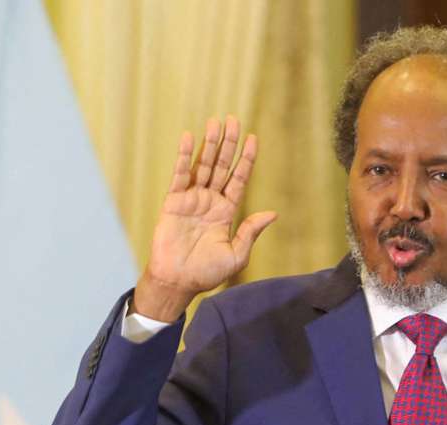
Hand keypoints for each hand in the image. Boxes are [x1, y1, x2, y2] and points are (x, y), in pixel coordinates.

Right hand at [133, 116, 277, 320]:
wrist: (178, 281)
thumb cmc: (207, 273)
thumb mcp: (237, 254)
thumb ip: (251, 232)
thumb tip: (272, 213)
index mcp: (227, 211)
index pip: (239, 179)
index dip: (246, 159)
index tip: (254, 139)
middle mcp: (210, 200)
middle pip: (222, 165)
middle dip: (229, 143)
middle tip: (234, 120)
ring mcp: (192, 199)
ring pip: (203, 165)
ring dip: (209, 144)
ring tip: (215, 122)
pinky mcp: (174, 201)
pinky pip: (180, 174)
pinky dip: (184, 156)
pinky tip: (189, 138)